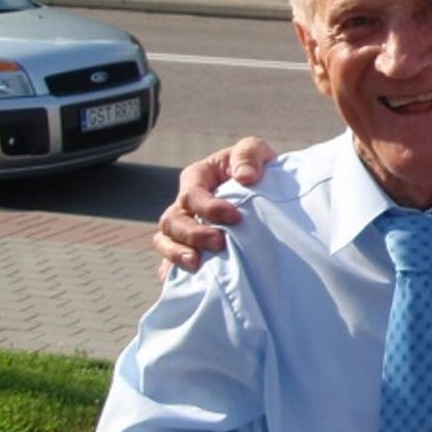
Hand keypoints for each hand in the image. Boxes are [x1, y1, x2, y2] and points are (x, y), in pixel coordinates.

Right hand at [152, 137, 278, 276]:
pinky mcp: (192, 246)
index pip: (191, 194)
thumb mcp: (255, 150)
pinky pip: (171, 261)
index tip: (234, 217)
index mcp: (197, 178)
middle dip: (192, 233)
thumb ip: (248, 154)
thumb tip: (245, 177)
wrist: (266, 189)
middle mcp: (185, 203)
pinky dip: (172, 271)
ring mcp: (185, 226)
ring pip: (165, 240)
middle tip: (219, 243)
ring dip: (177, 253)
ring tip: (197, 264)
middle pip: (172, 220)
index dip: (208, 207)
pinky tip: (181, 282)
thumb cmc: (256, 166)